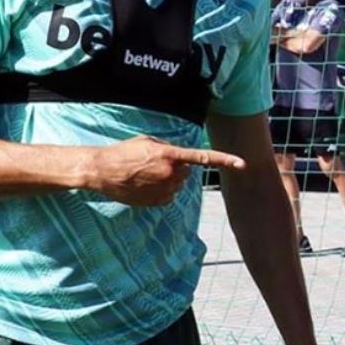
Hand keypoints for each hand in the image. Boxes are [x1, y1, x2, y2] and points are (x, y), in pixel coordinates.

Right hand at [85, 135, 244, 205]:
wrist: (102, 171)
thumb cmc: (124, 152)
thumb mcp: (148, 142)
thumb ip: (169, 147)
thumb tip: (180, 157)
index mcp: (169, 155)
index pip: (204, 157)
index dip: (225, 160)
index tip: (242, 163)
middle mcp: (171, 174)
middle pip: (187, 172)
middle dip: (178, 168)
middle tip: (155, 164)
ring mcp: (165, 189)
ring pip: (178, 185)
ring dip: (169, 180)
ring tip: (146, 174)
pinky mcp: (158, 201)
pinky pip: (169, 196)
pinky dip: (162, 191)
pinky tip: (145, 185)